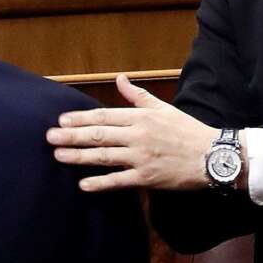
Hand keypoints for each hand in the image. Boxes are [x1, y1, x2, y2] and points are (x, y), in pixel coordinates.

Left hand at [46, 74, 218, 191]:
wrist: (211, 155)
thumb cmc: (186, 130)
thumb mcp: (162, 107)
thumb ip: (137, 95)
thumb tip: (119, 79)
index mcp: (140, 117)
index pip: (104, 116)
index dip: (81, 118)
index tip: (62, 120)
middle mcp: (138, 135)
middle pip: (99, 135)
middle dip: (72, 136)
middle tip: (50, 137)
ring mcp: (141, 157)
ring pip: (104, 156)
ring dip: (79, 156)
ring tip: (59, 155)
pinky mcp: (147, 177)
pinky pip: (119, 181)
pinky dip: (101, 183)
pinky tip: (84, 184)